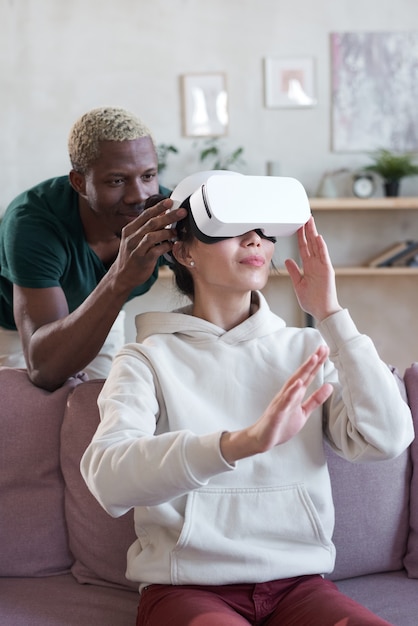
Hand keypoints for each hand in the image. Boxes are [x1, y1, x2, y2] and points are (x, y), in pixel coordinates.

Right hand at [110, 197, 186, 291]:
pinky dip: (166, 246)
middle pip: (152, 223)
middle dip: (168, 216)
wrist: (122, 276)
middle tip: (181, 212)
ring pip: (153, 236)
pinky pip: (157, 250)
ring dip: (167, 232)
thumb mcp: (134, 239)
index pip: (145, 215)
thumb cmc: (132, 256)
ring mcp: (136, 249)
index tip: (170, 201)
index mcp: (129, 230)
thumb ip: (146, 228)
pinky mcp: (143, 260)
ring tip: (176, 232)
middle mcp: (131, 238)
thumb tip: (163, 215)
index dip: (159, 207)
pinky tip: (171, 245)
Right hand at [220, 345, 333, 462]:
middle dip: (312, 362)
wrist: (262, 439)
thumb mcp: (303, 412)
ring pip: (294, 384)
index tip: (325, 350)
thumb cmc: (281, 424)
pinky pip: (285, 401)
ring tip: (313, 359)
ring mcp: (282, 402)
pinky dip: (291, 392)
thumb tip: (329, 386)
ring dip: (303, 371)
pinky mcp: (277, 413)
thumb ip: (315, 400)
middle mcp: (288, 394)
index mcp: (295, 394)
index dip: (317, 364)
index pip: (308, 376)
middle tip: (322, 347)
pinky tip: (298, 383)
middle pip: (302, 375)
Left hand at [284, 216, 341, 321]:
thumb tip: (288, 260)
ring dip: (314, 233)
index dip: (300, 237)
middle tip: (305, 217)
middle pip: (311, 243)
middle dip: (307, 230)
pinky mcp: (327, 271)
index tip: (298, 227)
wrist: (321, 311)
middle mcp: (316, 264)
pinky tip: (318, 237)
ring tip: (310, 221)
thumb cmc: (311, 300)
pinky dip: (321, 247)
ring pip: (317, 246)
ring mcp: (322, 266)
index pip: (303, 248)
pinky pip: (324, 256)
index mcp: (308, 267)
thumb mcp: (298, 284)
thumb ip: (294, 271)